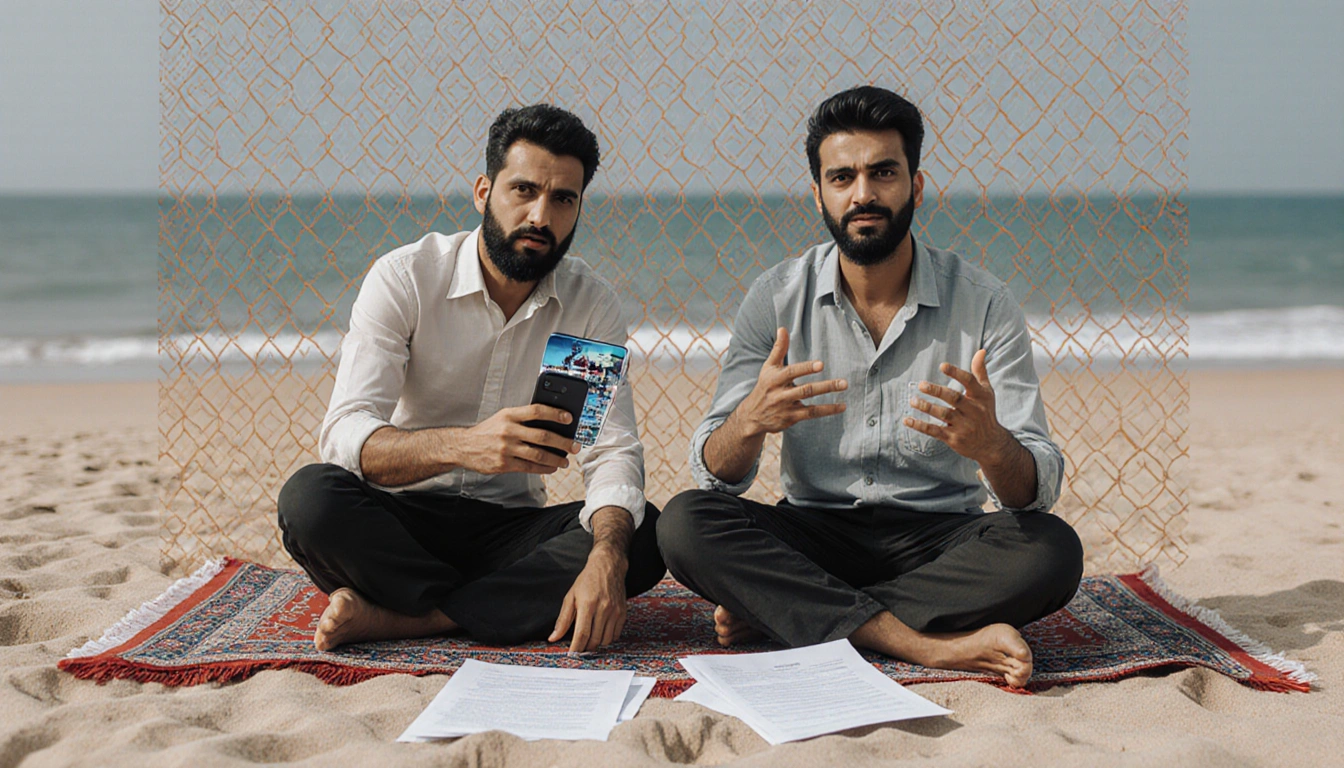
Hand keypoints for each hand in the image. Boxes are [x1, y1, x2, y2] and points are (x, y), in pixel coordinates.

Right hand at [452, 404, 579, 474]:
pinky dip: (544, 468)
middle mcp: (508, 430)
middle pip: (543, 435)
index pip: (537, 411)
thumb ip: (523, 418)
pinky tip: (552, 468)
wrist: (464, 446)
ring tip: (565, 461)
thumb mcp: (503, 417)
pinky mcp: (504, 464)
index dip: (555, 414)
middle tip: (575, 446)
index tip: (570, 418)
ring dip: (556, 459)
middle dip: (563, 442)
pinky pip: (530, 467)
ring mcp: (506, 448)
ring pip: (539, 454)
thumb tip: (551, 424)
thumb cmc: (488, 431)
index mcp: (509, 415)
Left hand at [549, 547, 627, 652]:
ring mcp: (615, 611)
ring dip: (596, 644)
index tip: (571, 655)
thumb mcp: (570, 596)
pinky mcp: (622, 613)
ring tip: (590, 639)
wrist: (608, 567)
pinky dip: (607, 638)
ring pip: (606, 640)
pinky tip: (601, 633)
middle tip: (579, 648)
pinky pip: (616, 634)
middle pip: (594, 640)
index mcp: (588, 604)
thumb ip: (563, 619)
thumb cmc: (588, 580)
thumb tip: (554, 637)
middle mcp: (603, 609)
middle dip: (585, 648)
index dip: (576, 648)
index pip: (582, 634)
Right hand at [737, 327, 847, 435]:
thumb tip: (782, 328)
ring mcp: (786, 407)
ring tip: (843, 388)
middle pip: (806, 390)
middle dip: (825, 386)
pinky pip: (812, 413)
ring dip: (828, 397)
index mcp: (775, 379)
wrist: (753, 416)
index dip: (806, 368)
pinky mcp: (791, 418)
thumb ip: (778, 349)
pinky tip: (841, 406)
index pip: (792, 372)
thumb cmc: (765, 386)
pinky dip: (827, 410)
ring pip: (810, 401)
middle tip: (844, 383)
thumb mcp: (768, 368)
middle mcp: (780, 393)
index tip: (821, 364)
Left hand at [904, 349, 1014, 463]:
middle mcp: (974, 411)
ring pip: (943, 415)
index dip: (956, 373)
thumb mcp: (986, 393)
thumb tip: (981, 350)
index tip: (942, 366)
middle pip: (954, 399)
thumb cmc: (986, 413)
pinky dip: (920, 426)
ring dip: (926, 407)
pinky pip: (935, 431)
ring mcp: (964, 426)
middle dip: (937, 391)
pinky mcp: (954, 439)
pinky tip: (907, 420)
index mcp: (981, 397)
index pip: (969, 382)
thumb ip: (980, 372)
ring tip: (912, 400)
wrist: (991, 444)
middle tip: (921, 385)